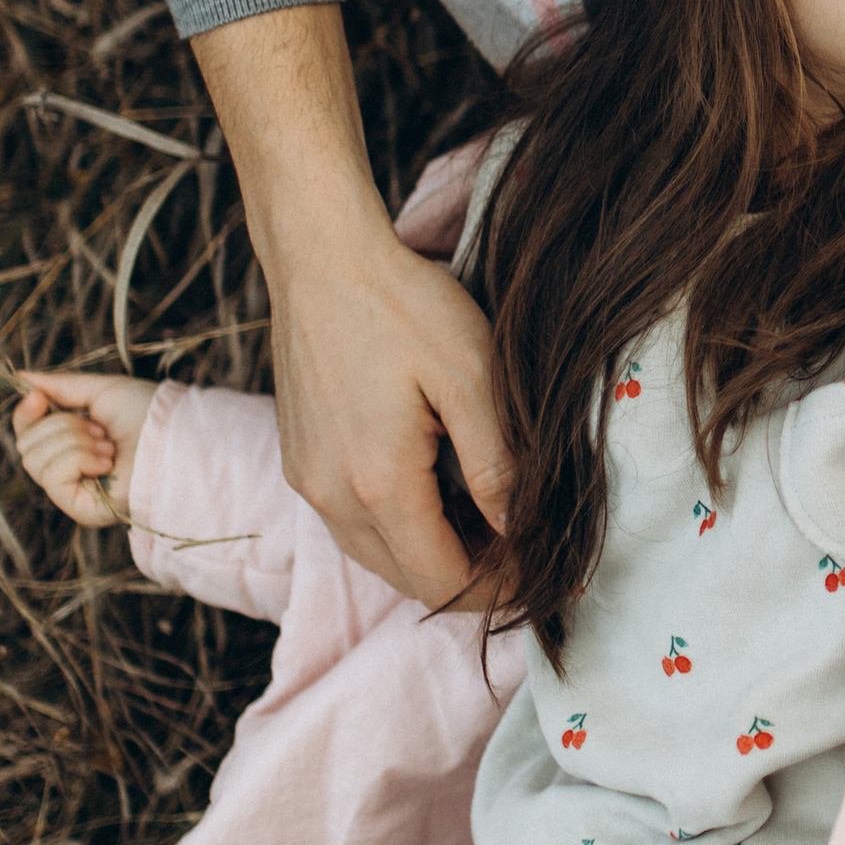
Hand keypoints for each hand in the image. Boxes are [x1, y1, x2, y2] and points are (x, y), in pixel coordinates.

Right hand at [13, 369, 158, 525]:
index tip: (37, 398)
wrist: (176, 435)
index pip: (28, 435)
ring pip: (34, 461)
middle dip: (61, 427)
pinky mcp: (82, 510)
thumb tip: (20, 377)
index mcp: (74, 446)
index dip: (25, 415)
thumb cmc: (149, 413)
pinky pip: (52, 478)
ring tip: (108, 445)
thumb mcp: (100, 391)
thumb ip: (60, 386)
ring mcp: (76, 493)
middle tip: (99, 429)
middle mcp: (72, 472)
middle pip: (27, 447)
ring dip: (73, 442)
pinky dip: (77, 459)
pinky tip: (107, 462)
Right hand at [193, 0, 510, 605]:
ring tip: (491, 520)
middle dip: (470, 578)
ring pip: (377, 556)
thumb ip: (498, 465)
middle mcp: (329, 497)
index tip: (543, 567)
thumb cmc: (405, 305)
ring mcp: (306, 481)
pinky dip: (401, 526)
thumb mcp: (475, 378)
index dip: (497, 588)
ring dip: (434, 554)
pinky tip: (440, 490)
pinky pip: (354, 523)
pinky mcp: (300, 461)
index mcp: (377, 485)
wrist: (322, 256)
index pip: (441, 581)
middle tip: (527, 547)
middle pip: (407, 580)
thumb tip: (521, 533)